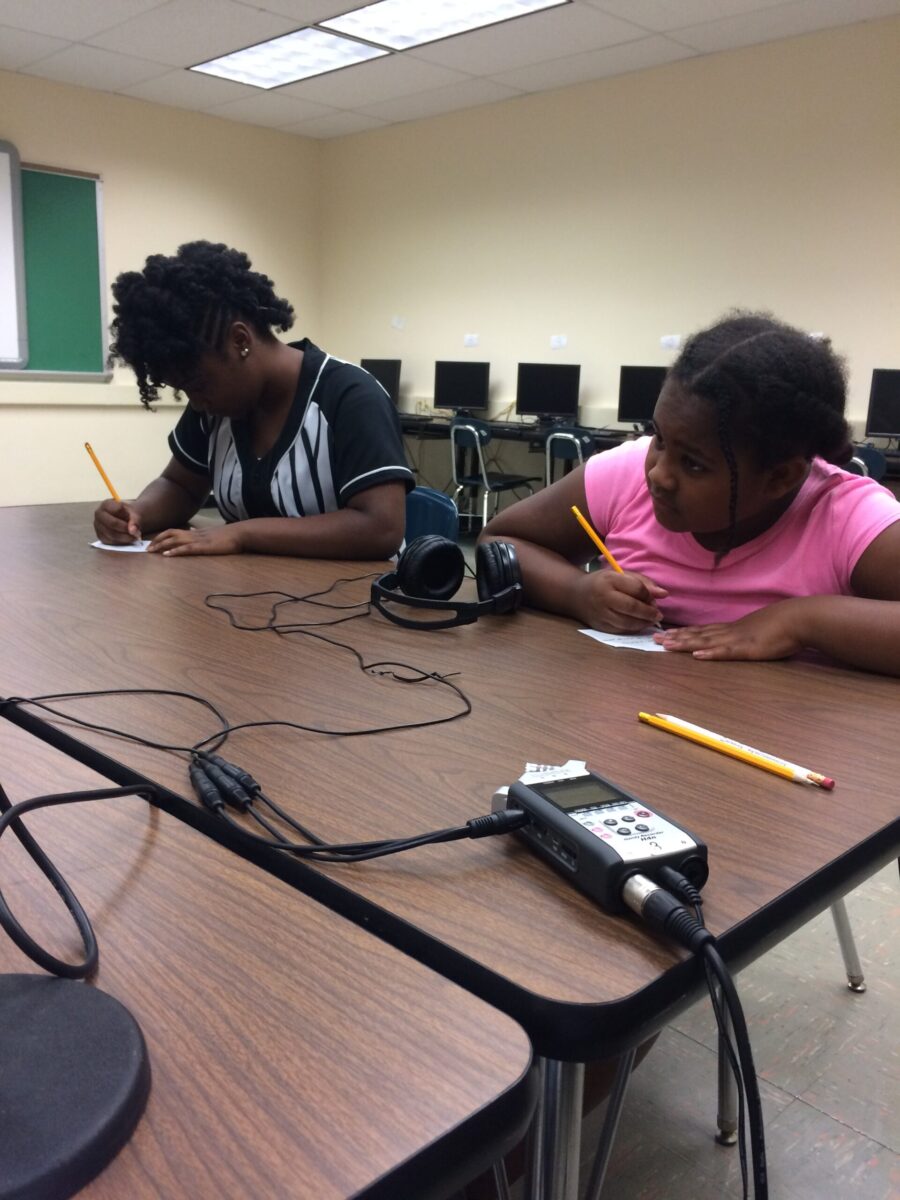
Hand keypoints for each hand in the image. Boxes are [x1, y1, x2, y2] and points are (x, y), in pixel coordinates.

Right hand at [94, 499, 141, 543]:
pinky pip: (111, 542)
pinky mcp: (100, 537)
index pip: (117, 509)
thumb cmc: (127, 514)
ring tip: (135, 536)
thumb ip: (135, 519)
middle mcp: (99, 514)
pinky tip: (128, 538)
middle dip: (126, 529)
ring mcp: (98, 526)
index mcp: (106, 504)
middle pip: (112, 523)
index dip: (128, 515)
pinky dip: (122, 542)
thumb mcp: (133, 512)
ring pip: (112, 534)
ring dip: (126, 537)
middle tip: (137, 532)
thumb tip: (132, 530)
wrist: (124, 519)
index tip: (135, 518)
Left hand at [148, 525, 243, 556]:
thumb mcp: (212, 536)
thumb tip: (193, 536)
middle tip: (146, 549)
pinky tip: (167, 555)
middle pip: (170, 534)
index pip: (174, 531)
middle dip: (157, 541)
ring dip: (162, 545)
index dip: (161, 536)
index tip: (152, 543)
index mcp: (195, 532)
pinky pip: (187, 548)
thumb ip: (202, 536)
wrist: (241, 534)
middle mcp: (194, 534)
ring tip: (151, 551)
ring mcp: (199, 540)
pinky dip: (176, 551)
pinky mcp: (204, 547)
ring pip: (175, 540)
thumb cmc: (229, 536)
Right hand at [573, 569, 666, 632]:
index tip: (654, 598)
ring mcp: (600, 614)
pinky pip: (621, 630)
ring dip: (643, 623)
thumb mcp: (620, 576)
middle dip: (649, 612)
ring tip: (650, 620)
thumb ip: (643, 583)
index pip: (636, 588)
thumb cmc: (603, 583)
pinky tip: (638, 624)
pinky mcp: (599, 626)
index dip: (649, 595)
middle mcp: (603, 598)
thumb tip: (664, 594)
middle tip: (658, 614)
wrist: (576, 595)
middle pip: (632, 608)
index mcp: (609, 580)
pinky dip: (633, 629)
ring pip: (627, 623)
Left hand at [653, 602, 804, 661]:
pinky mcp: (748, 648)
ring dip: (685, 644)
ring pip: (706, 642)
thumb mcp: (760, 630)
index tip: (666, 634)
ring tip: (666, 645)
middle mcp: (730, 632)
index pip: (703, 631)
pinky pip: (726, 652)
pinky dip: (711, 654)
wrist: (800, 618)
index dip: (684, 633)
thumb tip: (741, 639)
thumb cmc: (784, 625)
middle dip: (676, 638)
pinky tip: (697, 656)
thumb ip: (748, 636)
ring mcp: (738, 640)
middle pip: (698, 635)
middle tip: (654, 639)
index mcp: (733, 629)